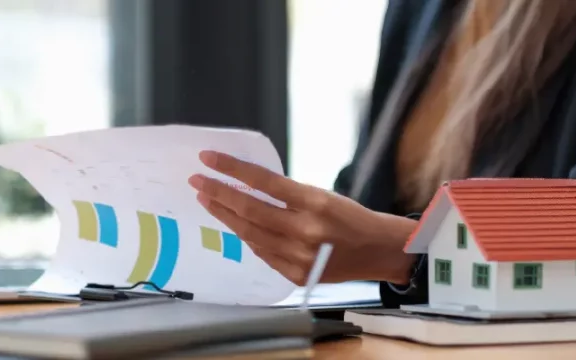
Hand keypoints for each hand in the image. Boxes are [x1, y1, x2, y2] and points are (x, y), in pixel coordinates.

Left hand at [188, 150, 417, 285]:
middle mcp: (304, 231)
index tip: (209, 159)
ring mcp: (298, 257)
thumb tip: (248, 186)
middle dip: (218, 193)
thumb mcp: (323, 195)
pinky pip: (261, 252)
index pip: (263, 182)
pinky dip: (246, 236)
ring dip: (225, 215)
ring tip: (207, 200)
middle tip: (197, 180)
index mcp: (315, 203)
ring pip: (250, 233)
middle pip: (249, 209)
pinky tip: (233, 223)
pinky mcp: (294, 274)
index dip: (232, 169)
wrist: (377, 252)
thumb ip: (287, 194)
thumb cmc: (351, 218)